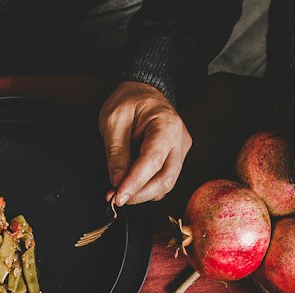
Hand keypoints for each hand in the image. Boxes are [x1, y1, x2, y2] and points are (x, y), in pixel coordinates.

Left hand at [98, 81, 190, 205]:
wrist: (142, 92)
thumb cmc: (129, 101)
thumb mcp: (113, 120)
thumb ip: (116, 152)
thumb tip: (118, 181)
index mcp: (167, 125)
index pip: (153, 161)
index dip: (135, 182)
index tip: (118, 196)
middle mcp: (179, 140)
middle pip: (165, 179)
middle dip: (139, 194)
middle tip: (116, 197)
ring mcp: (180, 151)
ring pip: (165, 184)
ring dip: (142, 193)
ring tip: (119, 189)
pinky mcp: (175, 159)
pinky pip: (163, 180)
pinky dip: (146, 187)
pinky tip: (130, 183)